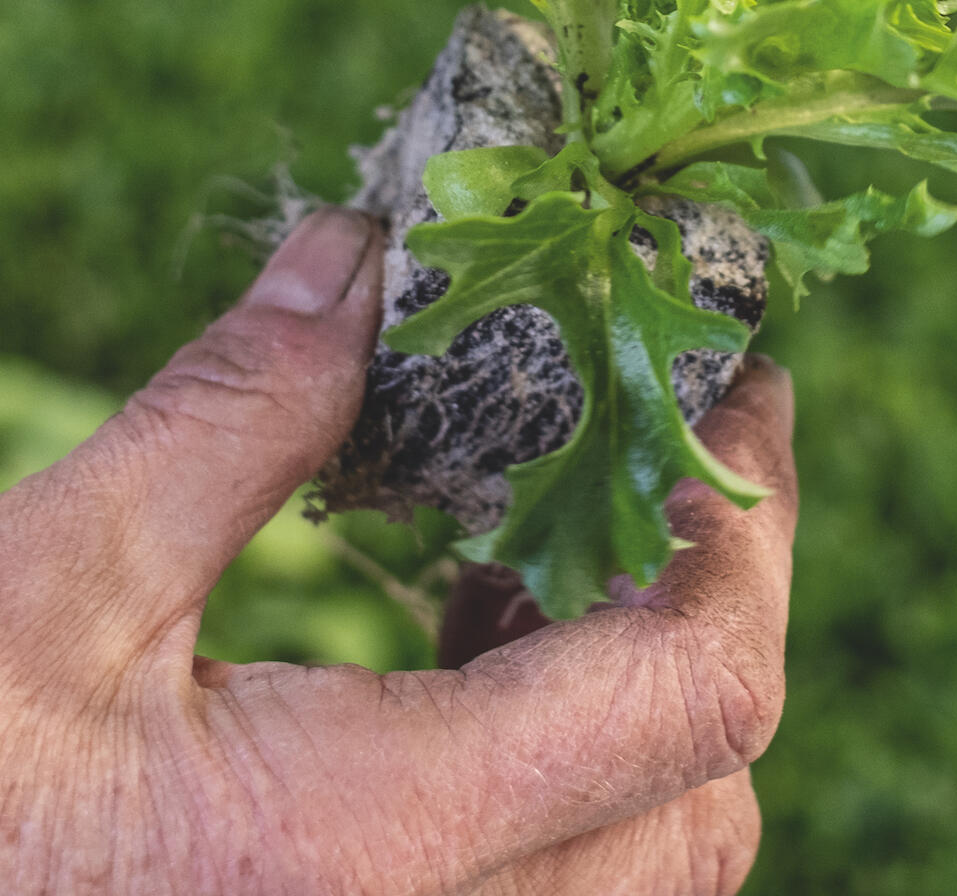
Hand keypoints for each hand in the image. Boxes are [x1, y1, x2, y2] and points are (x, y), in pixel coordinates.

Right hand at [0, 207, 795, 895]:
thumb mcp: (52, 585)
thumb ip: (234, 417)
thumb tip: (354, 257)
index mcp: (376, 848)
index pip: (690, 691)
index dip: (752, 521)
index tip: (742, 388)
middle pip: (706, 776)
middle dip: (713, 581)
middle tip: (656, 428)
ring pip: (653, 849)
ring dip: (644, 666)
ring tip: (555, 514)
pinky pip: (563, 879)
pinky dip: (571, 746)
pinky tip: (474, 635)